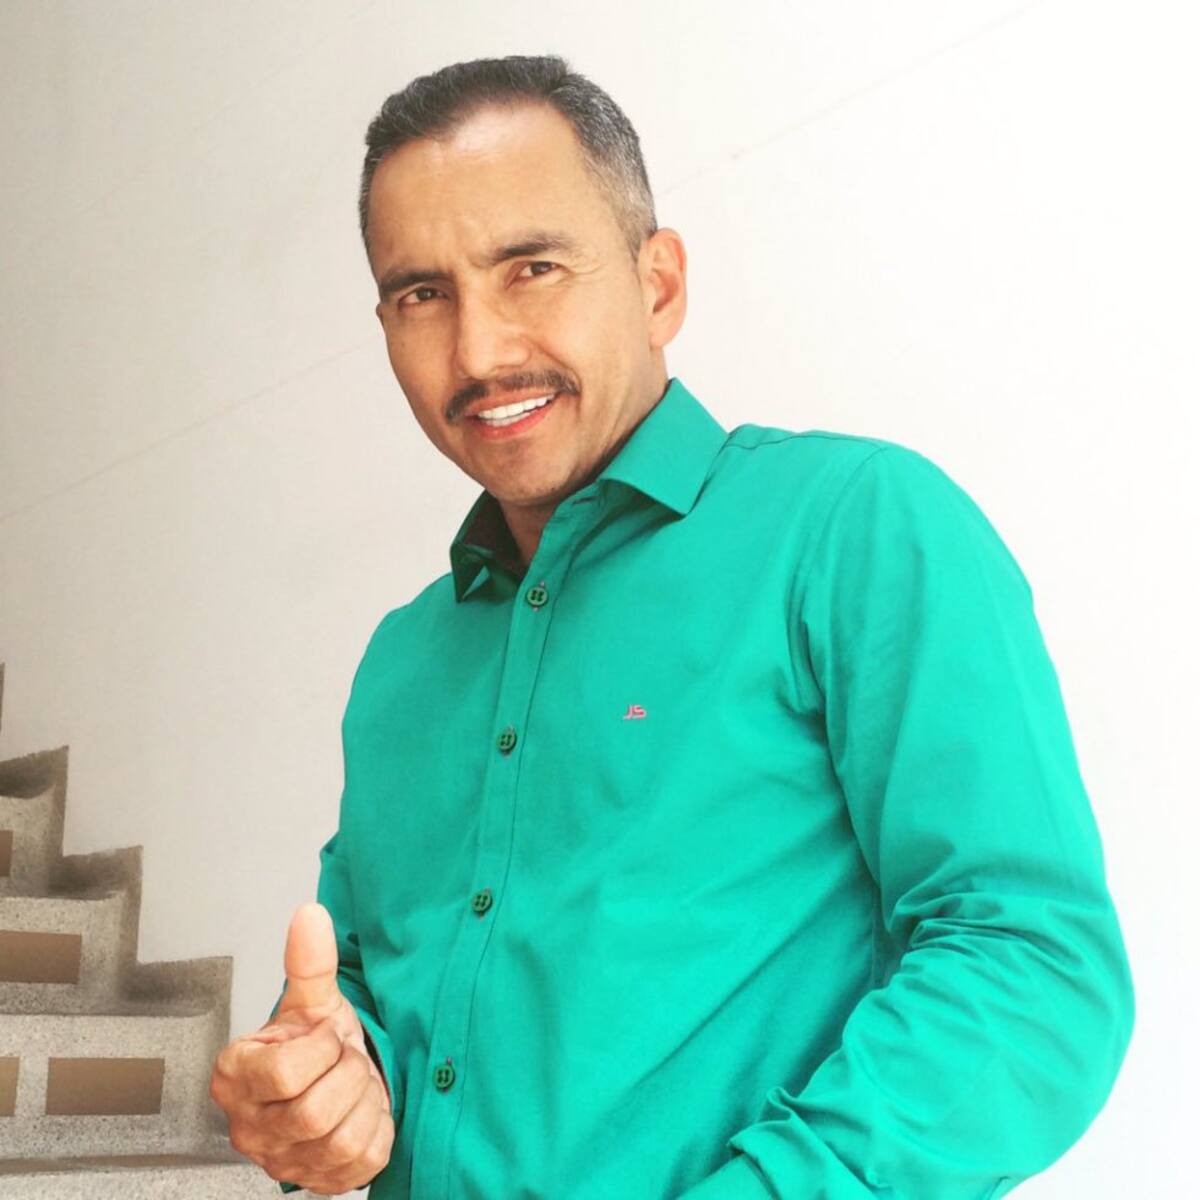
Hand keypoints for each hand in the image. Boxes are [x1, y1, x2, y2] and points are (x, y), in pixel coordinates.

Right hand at [209, 902, 394, 1192]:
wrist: (331, 1079)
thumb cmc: (316, 1040)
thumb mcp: (312, 1000)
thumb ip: (310, 961)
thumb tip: (309, 916)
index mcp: (238, 1075)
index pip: (283, 1072)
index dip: (321, 1049)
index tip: (326, 1036)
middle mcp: (250, 1125)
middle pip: (313, 1112)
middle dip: (347, 1076)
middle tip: (345, 1061)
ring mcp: (281, 1159)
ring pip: (339, 1140)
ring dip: (364, 1104)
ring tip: (354, 1085)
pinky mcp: (317, 1181)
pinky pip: (361, 1163)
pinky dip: (377, 1133)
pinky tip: (364, 1112)